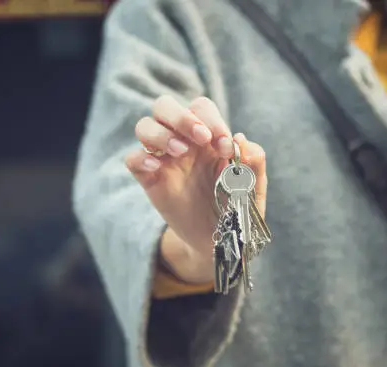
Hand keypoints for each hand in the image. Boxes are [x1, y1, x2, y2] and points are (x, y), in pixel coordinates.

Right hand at [125, 96, 266, 283]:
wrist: (217, 241)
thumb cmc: (235, 209)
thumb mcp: (254, 187)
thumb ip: (255, 162)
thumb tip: (241, 140)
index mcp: (207, 137)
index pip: (199, 107)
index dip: (211, 119)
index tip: (224, 147)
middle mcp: (182, 142)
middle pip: (164, 105)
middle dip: (181, 116)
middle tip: (202, 139)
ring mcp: (163, 160)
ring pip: (144, 126)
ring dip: (161, 133)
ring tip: (180, 152)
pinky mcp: (150, 180)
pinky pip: (132, 159)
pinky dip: (141, 158)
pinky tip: (158, 168)